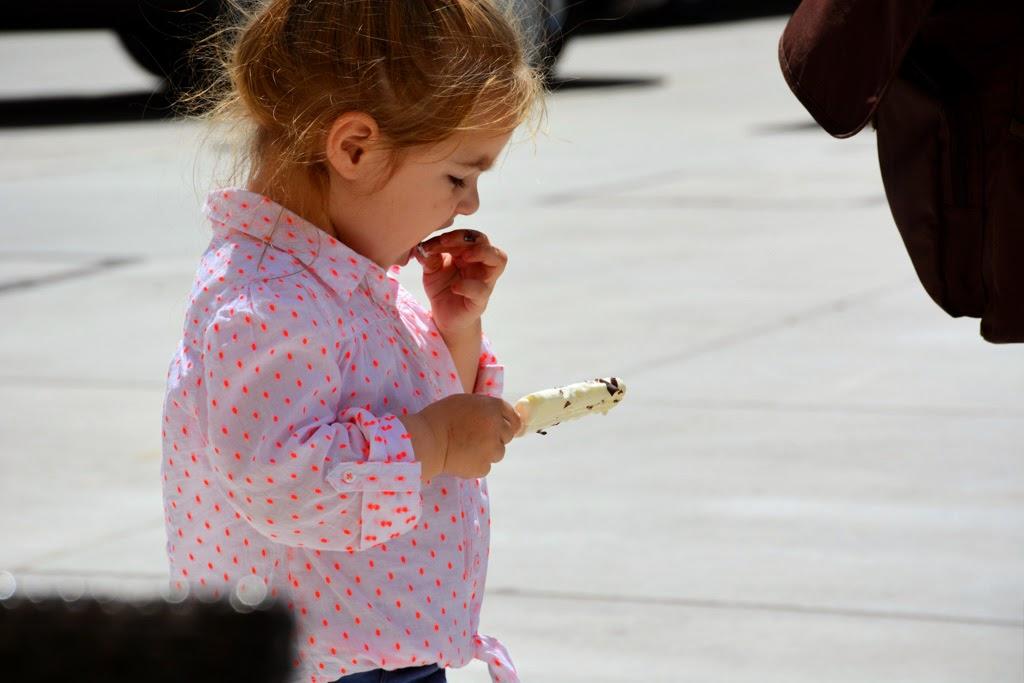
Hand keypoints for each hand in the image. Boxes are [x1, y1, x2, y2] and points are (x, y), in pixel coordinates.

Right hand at [399, 394, 521, 479]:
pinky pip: (486, 466)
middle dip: (496, 436)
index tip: (500, 427)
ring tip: (467, 447)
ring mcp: (492, 450)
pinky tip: (462, 457)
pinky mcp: (483, 467)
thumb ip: (486, 408)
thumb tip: (500, 417)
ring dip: (487, 451)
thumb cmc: (441, 416)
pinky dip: (477, 463)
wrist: (427, 440)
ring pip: (498, 452)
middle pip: (507, 435)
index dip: (507, 422)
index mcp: (494, 408)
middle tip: (477, 436)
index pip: (514, 418)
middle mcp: (498, 428)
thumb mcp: (466, 401)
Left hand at [415, 229, 507, 338]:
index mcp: (468, 252)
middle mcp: (480, 263)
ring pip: (498, 260)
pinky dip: (468, 286)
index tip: (433, 241)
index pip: (466, 236)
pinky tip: (454, 287)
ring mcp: (484, 280)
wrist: (445, 316)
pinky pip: (481, 289)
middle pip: (484, 241)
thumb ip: (429, 257)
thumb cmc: (442, 288)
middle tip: (445, 241)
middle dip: (465, 237)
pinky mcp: (481, 300)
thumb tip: (422, 247)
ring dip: (482, 253)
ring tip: (463, 257)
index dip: (451, 235)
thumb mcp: (431, 270)